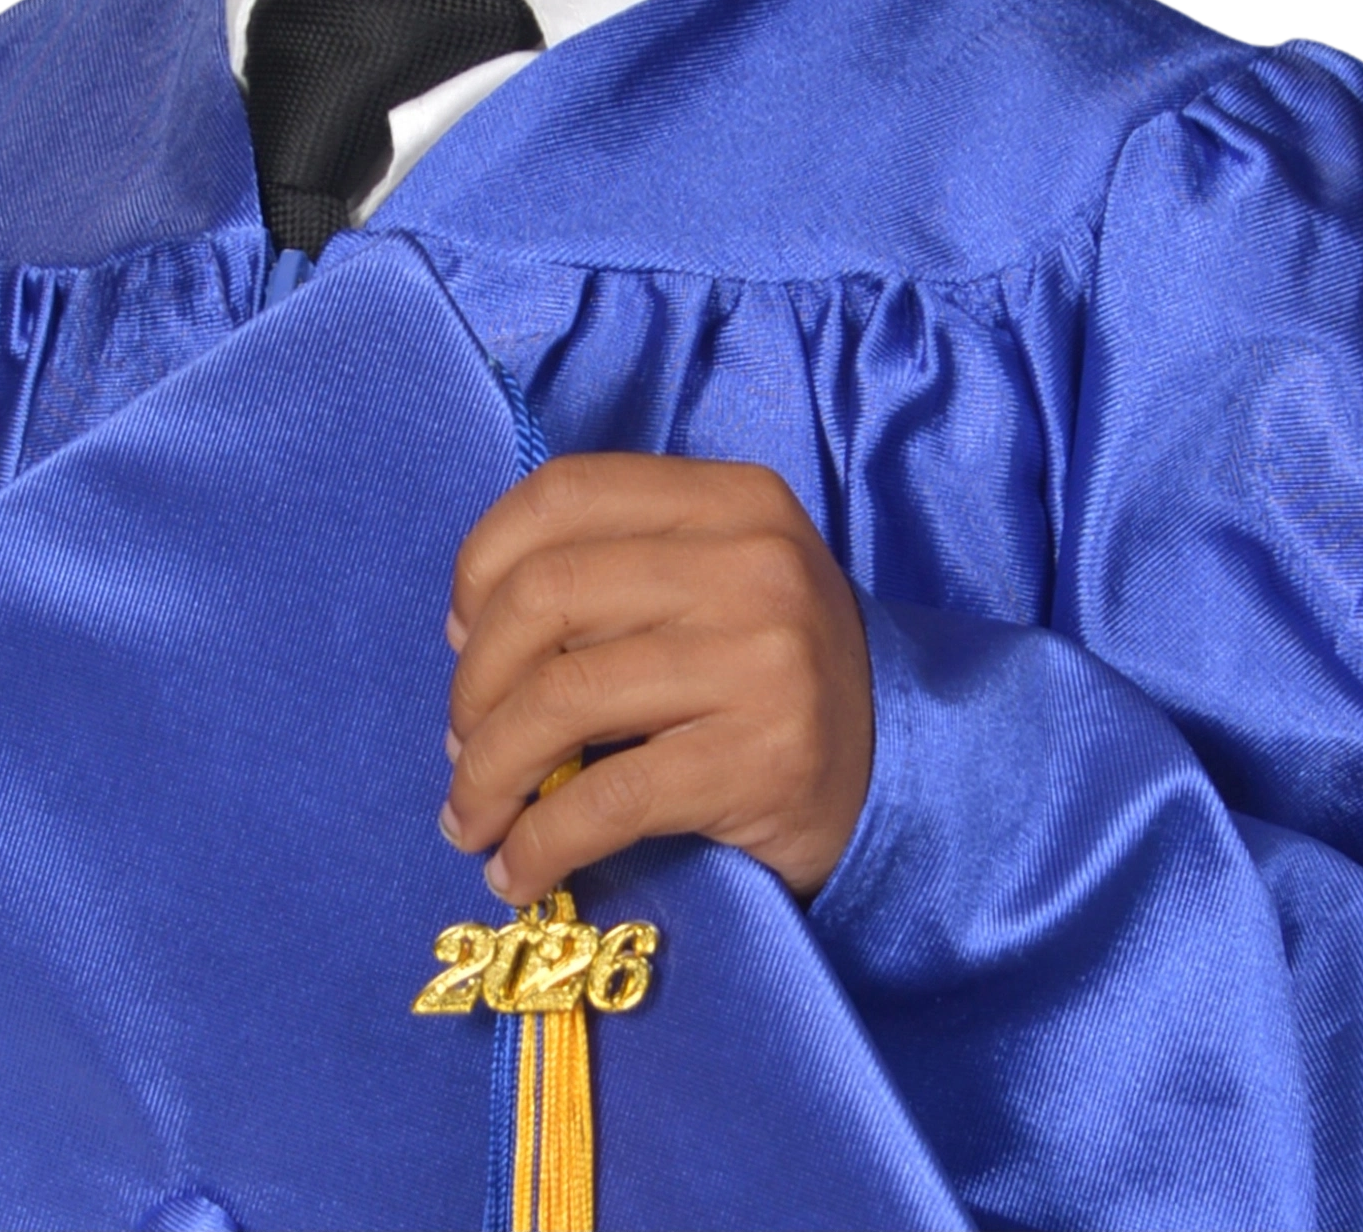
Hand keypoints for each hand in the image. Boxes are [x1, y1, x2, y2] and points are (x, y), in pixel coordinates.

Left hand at [437, 453, 873, 907]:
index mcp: (730, 499)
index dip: (482, 563)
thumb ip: (616, 570)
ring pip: (561, 700)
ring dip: (487, 771)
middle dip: (473, 683)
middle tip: (462, 742)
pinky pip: (606, 799)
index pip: (564, 494)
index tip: (459, 633)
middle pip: (546, 596)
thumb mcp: (717, 578)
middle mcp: (750, 563)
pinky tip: (517, 869)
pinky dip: (538, 843)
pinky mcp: (760, 761)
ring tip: (471, 815)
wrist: (903, 766)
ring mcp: (761, 661)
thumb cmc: (772, 670)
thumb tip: (468, 627)